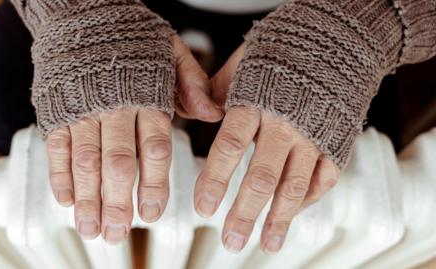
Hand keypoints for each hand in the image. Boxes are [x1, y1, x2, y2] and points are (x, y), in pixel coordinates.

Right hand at [46, 36, 221, 243]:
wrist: (86, 11)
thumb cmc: (133, 37)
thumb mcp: (172, 52)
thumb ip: (192, 84)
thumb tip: (214, 113)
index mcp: (148, 96)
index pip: (154, 148)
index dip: (153, 184)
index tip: (152, 214)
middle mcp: (115, 106)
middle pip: (117, 162)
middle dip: (117, 202)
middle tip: (118, 233)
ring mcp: (83, 108)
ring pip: (84, 160)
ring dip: (87, 198)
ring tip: (91, 228)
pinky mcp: (58, 108)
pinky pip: (56, 146)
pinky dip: (59, 174)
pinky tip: (65, 200)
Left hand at [194, 44, 339, 252]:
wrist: (340, 39)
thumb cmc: (285, 49)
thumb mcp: (246, 60)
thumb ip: (220, 87)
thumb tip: (200, 111)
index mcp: (256, 102)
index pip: (229, 146)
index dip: (215, 180)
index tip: (203, 207)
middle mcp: (285, 123)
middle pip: (261, 177)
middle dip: (244, 213)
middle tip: (230, 240)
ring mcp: (314, 135)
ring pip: (294, 185)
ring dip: (278, 219)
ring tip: (266, 244)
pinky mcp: (337, 141)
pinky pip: (324, 178)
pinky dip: (308, 200)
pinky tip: (292, 216)